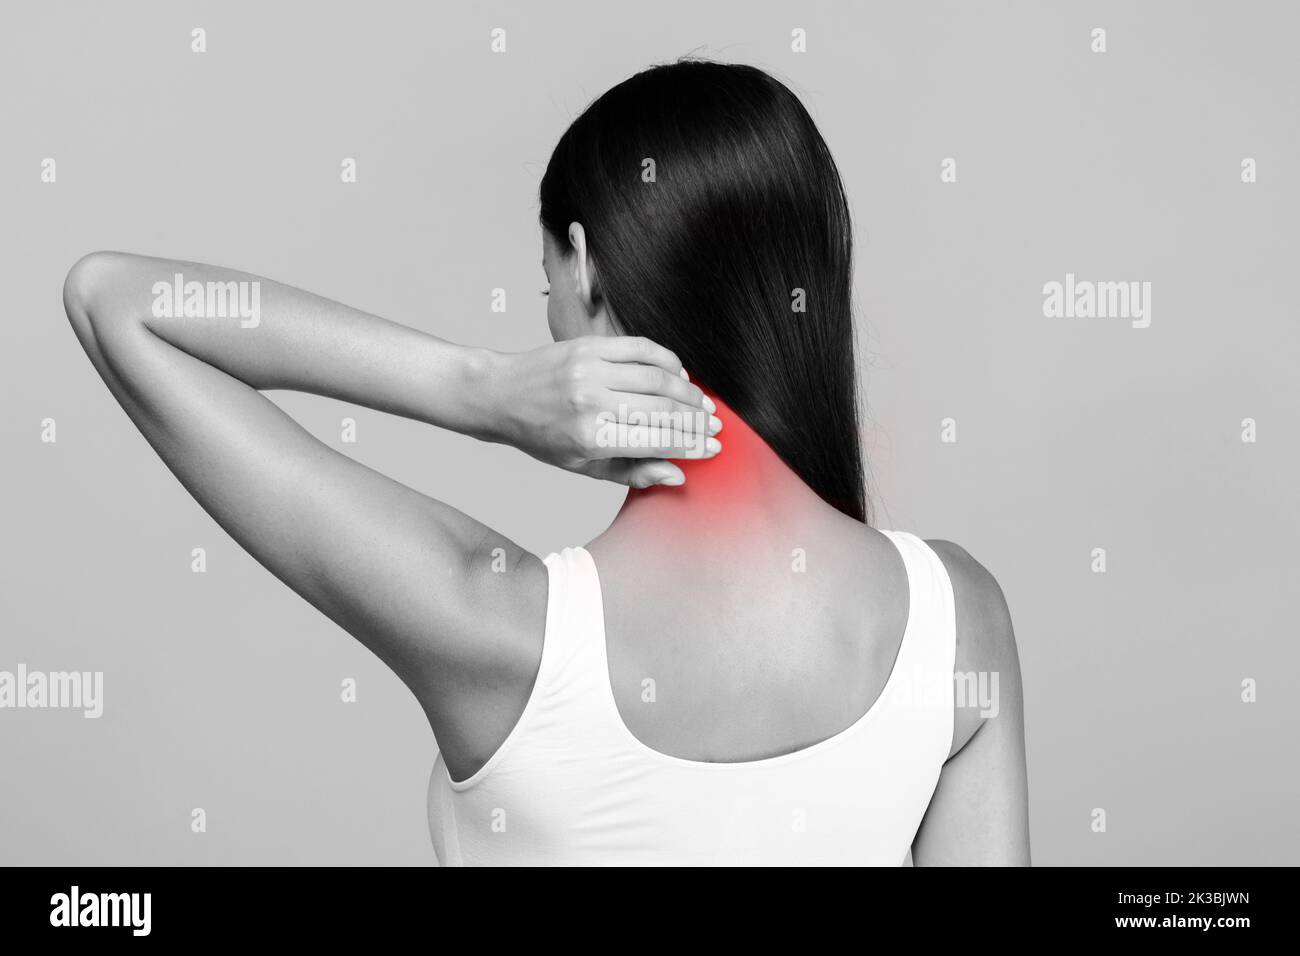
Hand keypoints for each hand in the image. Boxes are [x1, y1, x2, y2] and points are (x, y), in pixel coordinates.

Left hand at [489, 336, 721, 486]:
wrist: (500, 395)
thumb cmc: (543, 437)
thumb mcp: (583, 466)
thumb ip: (632, 473)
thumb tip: (676, 474)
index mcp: (590, 437)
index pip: (658, 440)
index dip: (691, 445)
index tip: (712, 446)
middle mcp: (591, 401)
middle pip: (664, 409)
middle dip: (697, 421)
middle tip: (715, 426)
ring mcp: (591, 368)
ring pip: (659, 377)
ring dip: (688, 392)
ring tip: (702, 404)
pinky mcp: (590, 345)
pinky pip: (642, 348)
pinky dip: (668, 360)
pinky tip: (679, 374)